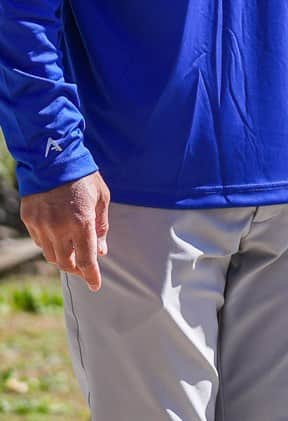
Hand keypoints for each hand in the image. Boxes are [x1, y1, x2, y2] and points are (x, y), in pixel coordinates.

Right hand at [20, 172, 110, 291]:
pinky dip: (50, 245)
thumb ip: (101, 226)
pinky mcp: (30, 219)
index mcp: (81, 222)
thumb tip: (101, 250)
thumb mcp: (101, 198)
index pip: (87, 260)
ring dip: (63, 258)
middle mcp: (60, 228)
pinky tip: (58, 237)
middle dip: (77, 269)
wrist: (54, 157)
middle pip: (66, 263)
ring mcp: (42, 224)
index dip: (92, 276)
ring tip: (71, 251)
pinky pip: (40, 241)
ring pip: (51, 255)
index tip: (96, 285)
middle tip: (84, 268)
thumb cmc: (83, 176)